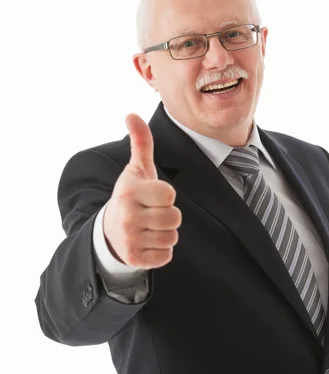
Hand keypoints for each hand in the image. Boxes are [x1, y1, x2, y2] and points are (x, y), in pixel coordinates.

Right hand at [103, 113, 181, 268]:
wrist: (108, 231)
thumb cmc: (131, 196)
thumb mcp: (136, 169)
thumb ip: (141, 142)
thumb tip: (132, 114)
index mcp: (129, 191)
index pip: (170, 194)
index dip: (166, 195)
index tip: (153, 195)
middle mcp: (127, 216)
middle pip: (175, 218)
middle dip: (168, 216)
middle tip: (151, 213)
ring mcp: (130, 239)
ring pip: (172, 237)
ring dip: (165, 233)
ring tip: (149, 227)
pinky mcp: (135, 259)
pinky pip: (167, 256)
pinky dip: (161, 251)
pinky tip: (147, 242)